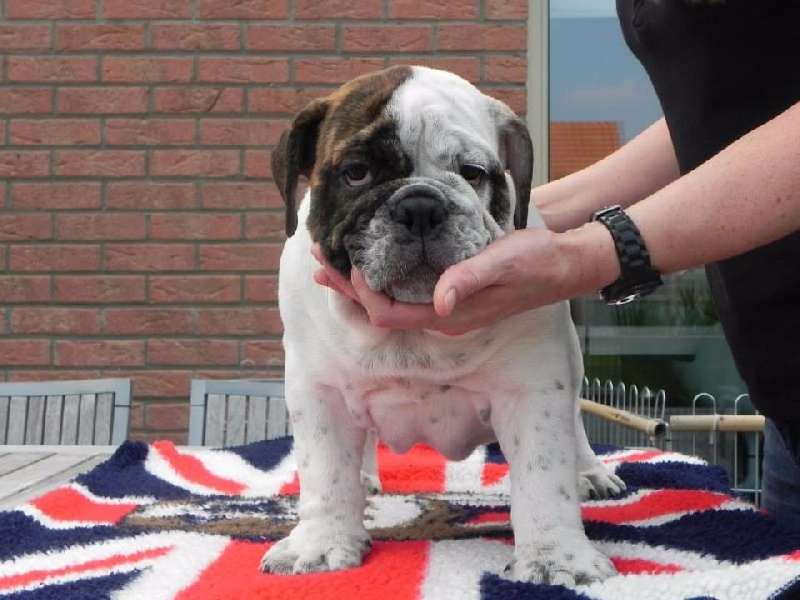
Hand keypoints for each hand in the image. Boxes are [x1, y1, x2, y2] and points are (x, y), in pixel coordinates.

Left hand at [311, 226, 607, 334]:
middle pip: (380, 311)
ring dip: (358, 281)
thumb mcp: (505, 264)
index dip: (362, 293)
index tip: (349, 261)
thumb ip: (471, 280)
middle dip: (346, 287)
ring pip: (389, 301)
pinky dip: (381, 276)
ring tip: (329, 259)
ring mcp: (445, 308)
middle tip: (316, 257)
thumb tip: (439, 300)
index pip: (388, 315)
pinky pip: (404, 291)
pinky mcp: (451, 294)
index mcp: (449, 317)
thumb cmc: (536, 262)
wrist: (564, 265)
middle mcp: (442, 318)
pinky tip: (371, 261)